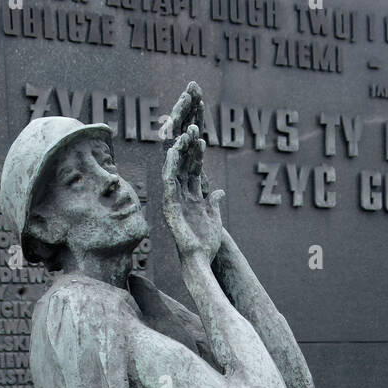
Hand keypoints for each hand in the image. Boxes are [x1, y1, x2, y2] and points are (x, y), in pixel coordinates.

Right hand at [162, 124, 224, 262]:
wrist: (199, 260)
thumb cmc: (205, 243)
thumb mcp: (214, 218)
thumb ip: (214, 202)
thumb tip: (219, 191)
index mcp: (190, 197)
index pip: (193, 170)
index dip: (197, 154)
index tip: (203, 137)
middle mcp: (180, 196)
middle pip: (183, 165)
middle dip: (188, 146)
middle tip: (193, 127)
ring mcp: (173, 199)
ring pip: (175, 168)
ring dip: (181, 150)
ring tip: (188, 132)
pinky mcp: (169, 205)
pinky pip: (169, 180)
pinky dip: (172, 164)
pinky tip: (177, 149)